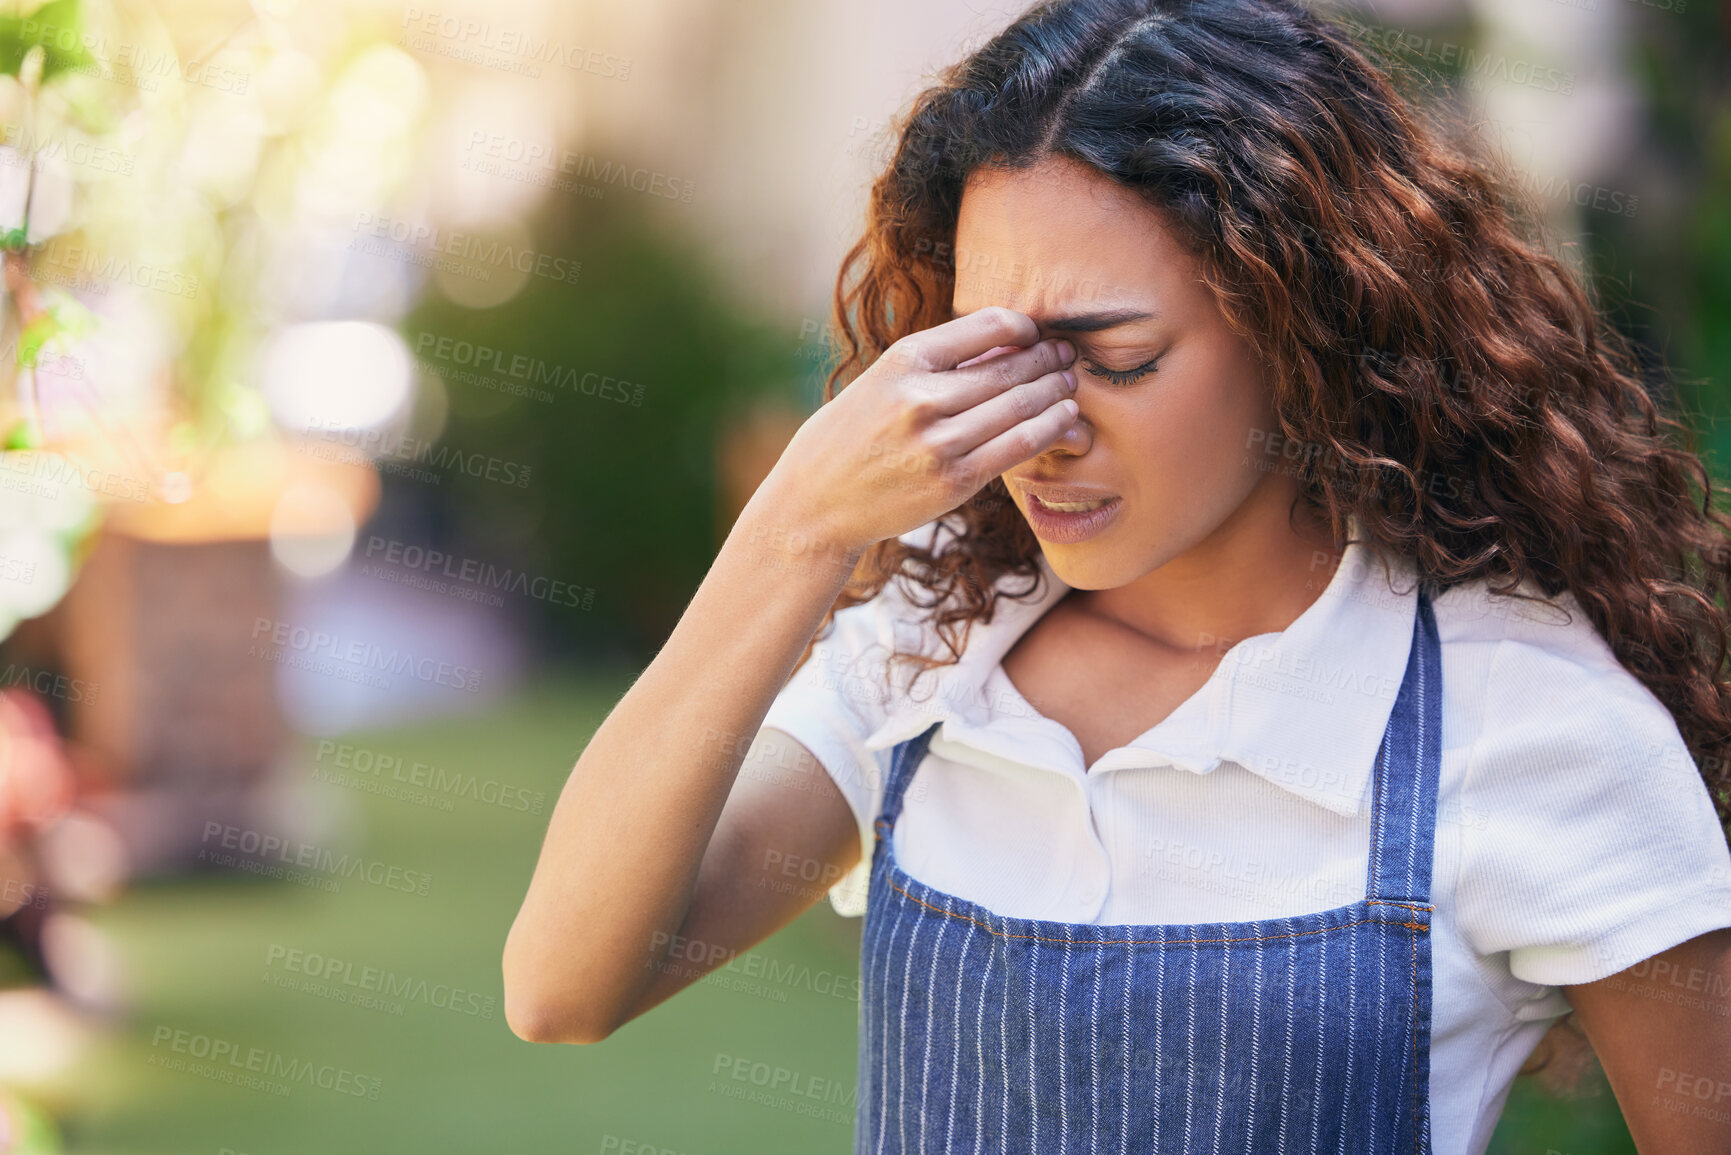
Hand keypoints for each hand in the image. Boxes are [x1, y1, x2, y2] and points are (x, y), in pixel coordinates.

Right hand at [754, 306, 1079, 551]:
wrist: (814, 505)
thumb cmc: (849, 438)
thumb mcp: (879, 382)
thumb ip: (935, 365)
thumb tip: (1006, 343)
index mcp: (903, 360)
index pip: (988, 325)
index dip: (1025, 327)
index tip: (1036, 333)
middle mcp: (922, 397)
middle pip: (1011, 368)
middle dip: (1049, 358)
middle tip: (1070, 355)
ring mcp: (939, 442)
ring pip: (1021, 406)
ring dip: (1057, 391)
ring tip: (1070, 384)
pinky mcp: (954, 482)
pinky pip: (1019, 447)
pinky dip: (1051, 428)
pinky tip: (1066, 418)